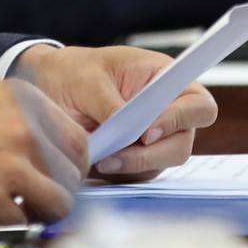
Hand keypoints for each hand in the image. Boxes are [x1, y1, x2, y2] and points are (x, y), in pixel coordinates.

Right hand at [0, 78, 84, 223]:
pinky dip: (12, 226)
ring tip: (15, 208)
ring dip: (41, 212)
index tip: (57, 176)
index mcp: (30, 102)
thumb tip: (58, 158)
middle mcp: (27, 130)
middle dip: (58, 190)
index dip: (71, 165)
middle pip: (74, 175)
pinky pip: (24, 224)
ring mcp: (11, 165)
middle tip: (35, 197)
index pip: (80, 142)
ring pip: (58, 204)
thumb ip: (28, 124)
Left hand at [13, 44, 218, 180]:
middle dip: (151, 154)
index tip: (147, 131)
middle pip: (182, 143)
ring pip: (161, 164)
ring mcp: (153, 139)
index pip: (198, 104)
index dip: (182, 119)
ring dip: (132, 166)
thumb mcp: (87, 79)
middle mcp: (167, 112)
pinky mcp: (136, 159)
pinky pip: (138, 175)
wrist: (48, 87)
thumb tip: (125, 133)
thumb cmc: (74, 72)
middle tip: (115, 155)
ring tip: (100, 159)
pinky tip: (97, 163)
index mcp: (165, 80)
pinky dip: (120, 174)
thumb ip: (110, 105)